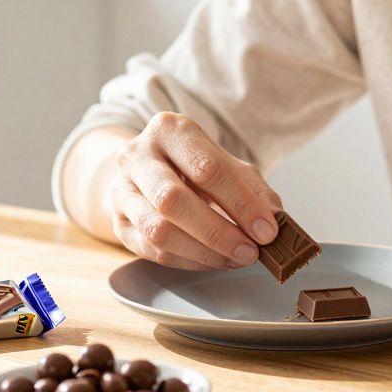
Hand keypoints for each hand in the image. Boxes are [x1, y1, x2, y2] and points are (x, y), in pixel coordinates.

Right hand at [111, 112, 281, 270]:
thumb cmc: (193, 166)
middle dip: (218, 232)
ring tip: (235, 258)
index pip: (207, 169)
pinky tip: (213, 260)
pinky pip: (152, 251)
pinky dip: (188, 261)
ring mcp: (122, 190)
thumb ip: (253, 189)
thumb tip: (273, 218)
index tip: (268, 230)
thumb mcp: (227, 165)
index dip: (241, 203)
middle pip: (174, 200)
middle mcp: (137, 156)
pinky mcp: (118, 223)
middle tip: (250, 251)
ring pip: (158, 230)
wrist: (147, 171)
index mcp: (170, 131)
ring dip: (203, 252)